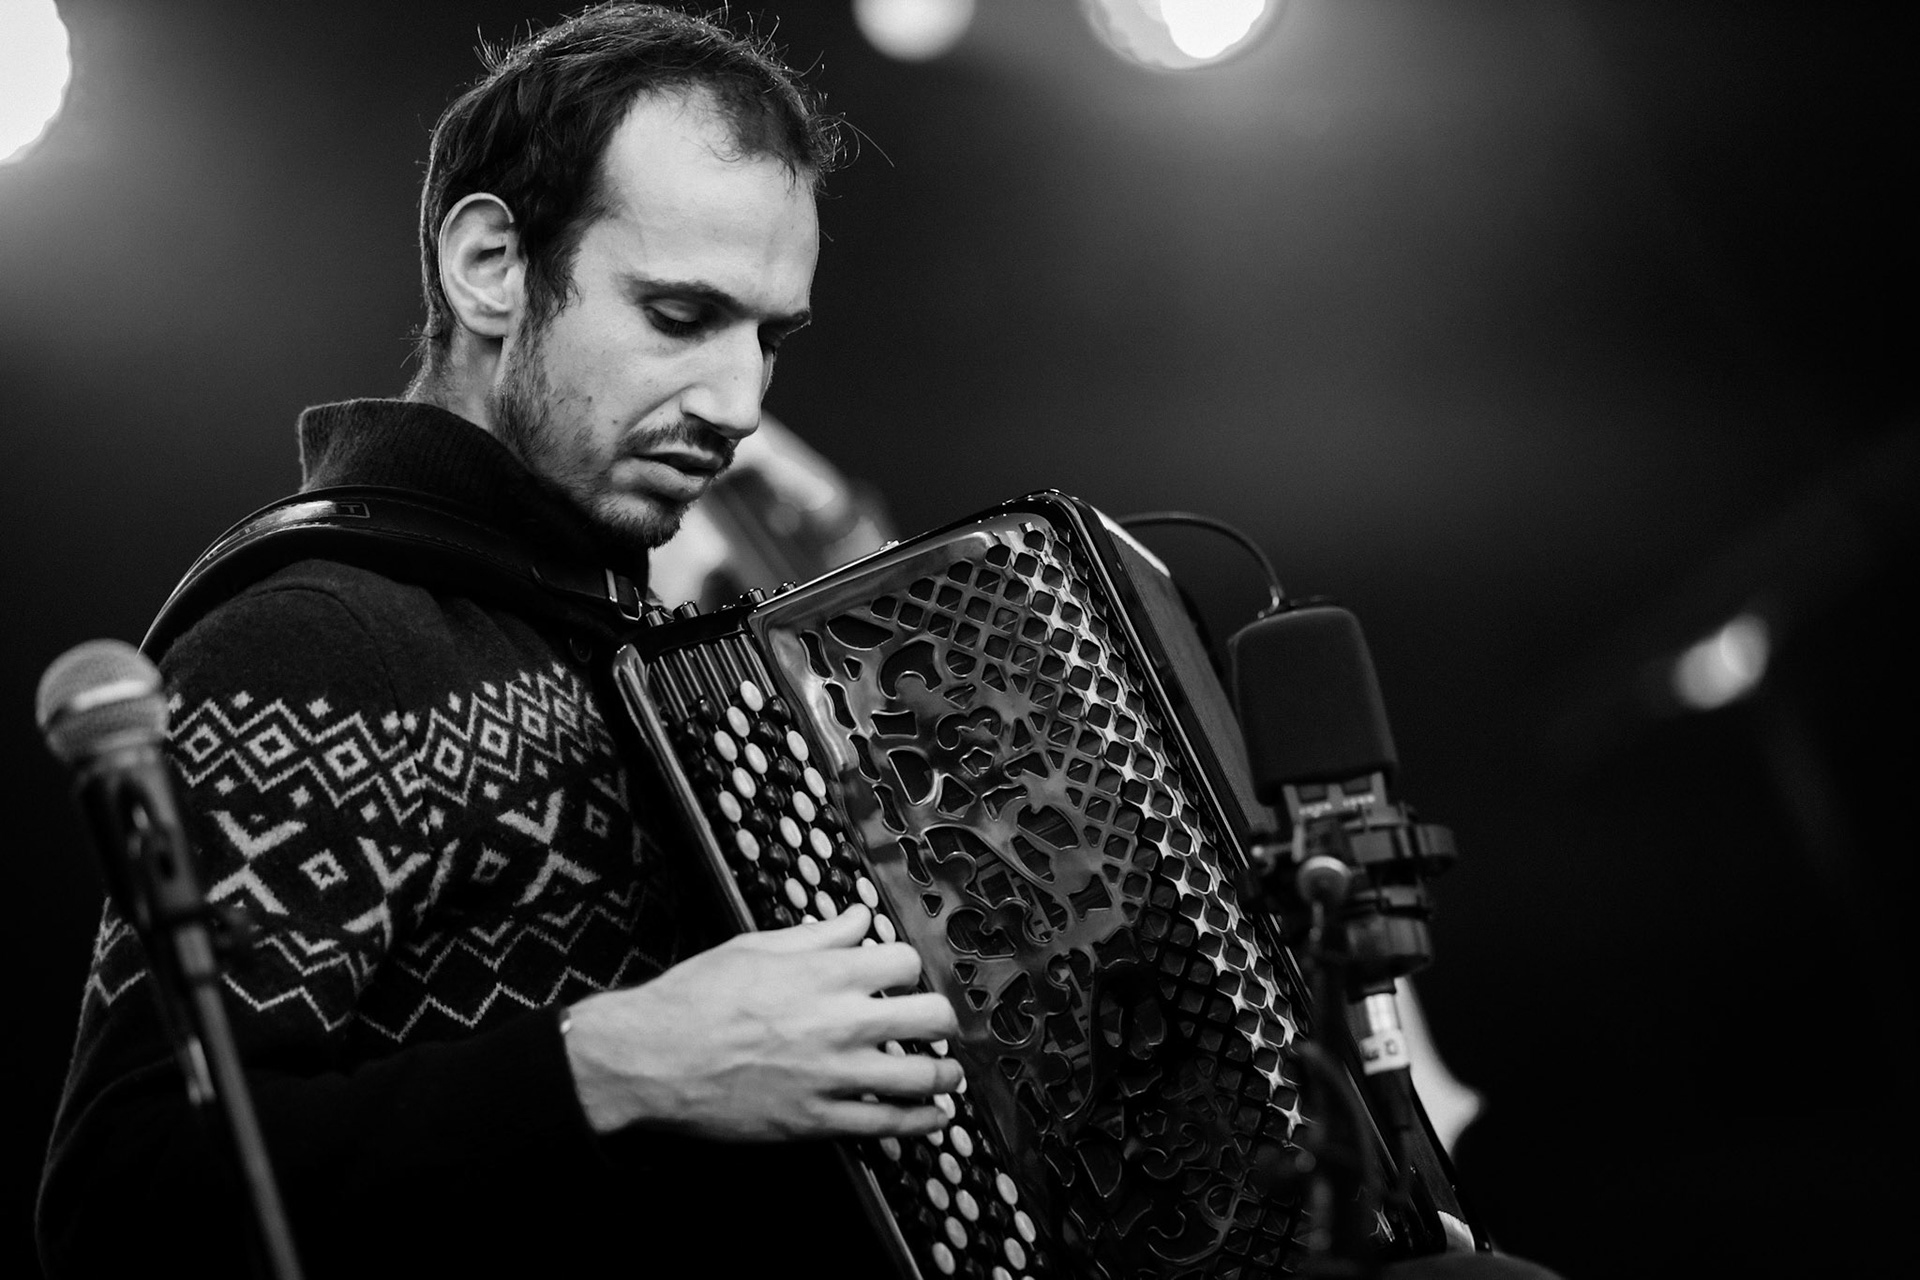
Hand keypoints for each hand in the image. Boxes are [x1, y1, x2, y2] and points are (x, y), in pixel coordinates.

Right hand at [562, 904, 962, 1140]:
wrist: (650, 1059)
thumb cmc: (694, 999)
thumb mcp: (755, 947)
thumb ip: (817, 935)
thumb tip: (858, 919)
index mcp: (825, 973)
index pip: (905, 963)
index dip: (909, 968)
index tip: (905, 978)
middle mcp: (839, 1022)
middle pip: (931, 1017)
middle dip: (943, 1019)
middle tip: (941, 1024)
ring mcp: (832, 1075)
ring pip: (921, 1076)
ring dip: (944, 1073)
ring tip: (948, 1073)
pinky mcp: (816, 1120)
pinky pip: (887, 1125)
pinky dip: (922, 1122)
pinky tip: (935, 1118)